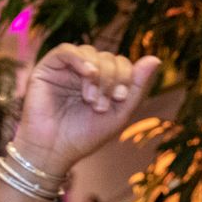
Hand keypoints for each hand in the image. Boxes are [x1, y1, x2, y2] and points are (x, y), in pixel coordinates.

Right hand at [12, 45, 160, 174]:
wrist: (53, 151)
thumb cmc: (84, 136)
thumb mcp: (119, 114)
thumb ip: (136, 88)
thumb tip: (155, 59)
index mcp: (101, 82)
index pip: (121, 63)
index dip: (126, 76)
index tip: (120, 99)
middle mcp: (83, 73)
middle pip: (108, 57)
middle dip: (111, 79)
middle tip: (101, 104)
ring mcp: (65, 69)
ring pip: (90, 52)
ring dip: (97, 74)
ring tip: (90, 98)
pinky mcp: (46, 68)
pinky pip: (66, 50)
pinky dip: (80, 59)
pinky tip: (87, 73)